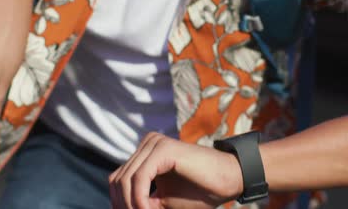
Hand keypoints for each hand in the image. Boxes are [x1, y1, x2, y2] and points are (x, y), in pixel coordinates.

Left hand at [108, 133, 242, 208]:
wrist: (230, 180)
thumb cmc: (200, 192)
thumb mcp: (163, 202)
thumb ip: (141, 202)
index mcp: (145, 154)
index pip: (118, 180)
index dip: (119, 203)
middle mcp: (147, 144)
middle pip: (117, 180)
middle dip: (123, 205)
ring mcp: (155, 143)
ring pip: (125, 180)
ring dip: (131, 204)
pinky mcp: (163, 149)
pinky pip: (139, 178)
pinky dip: (139, 198)